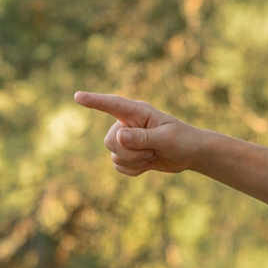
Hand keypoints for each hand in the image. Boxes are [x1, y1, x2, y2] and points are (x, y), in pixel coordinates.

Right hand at [73, 92, 202, 177]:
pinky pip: (119, 167)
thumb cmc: (183, 140)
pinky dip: (134, 170)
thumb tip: (118, 137)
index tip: (77, 97)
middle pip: (110, 141)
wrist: (190, 154)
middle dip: (130, 152)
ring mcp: (126, 139)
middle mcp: (127, 123)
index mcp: (138, 112)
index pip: (112, 105)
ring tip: (153, 154)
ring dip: (135, 162)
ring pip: (114, 156)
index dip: (94, 101)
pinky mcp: (127, 154)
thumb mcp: (166, 138)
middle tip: (153, 149)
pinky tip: (148, 163)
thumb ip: (142, 137)